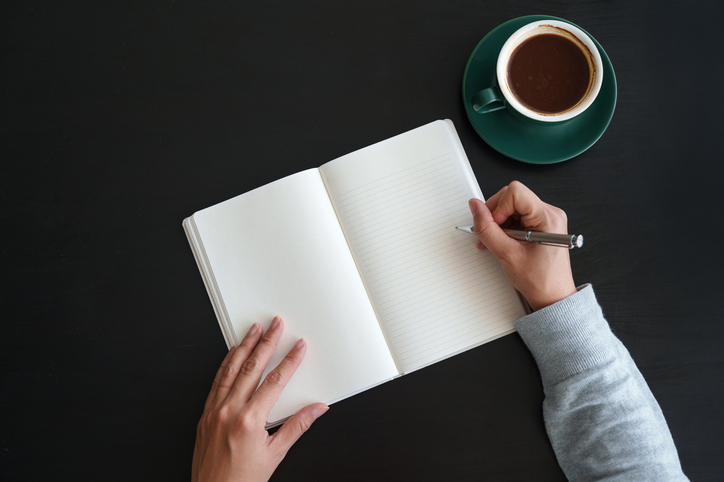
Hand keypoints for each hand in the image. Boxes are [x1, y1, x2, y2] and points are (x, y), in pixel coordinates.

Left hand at [192, 316, 327, 481]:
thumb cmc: (241, 480)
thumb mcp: (275, 455)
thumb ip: (297, 427)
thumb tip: (316, 409)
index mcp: (250, 421)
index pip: (275, 381)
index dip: (289, 360)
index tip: (298, 346)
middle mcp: (230, 411)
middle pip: (252, 368)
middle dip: (266, 343)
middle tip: (275, 325)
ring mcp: (215, 412)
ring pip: (230, 370)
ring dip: (244, 347)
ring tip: (253, 330)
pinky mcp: (205, 416)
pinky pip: (216, 383)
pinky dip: (225, 365)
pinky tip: (231, 355)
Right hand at [469, 181, 576, 310]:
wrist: (552, 295)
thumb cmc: (539, 280)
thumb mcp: (506, 254)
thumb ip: (487, 228)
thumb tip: (475, 207)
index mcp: (548, 217)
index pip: (515, 193)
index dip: (499, 208)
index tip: (496, 227)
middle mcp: (550, 213)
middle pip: (512, 197)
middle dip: (496, 215)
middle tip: (493, 235)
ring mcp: (547, 218)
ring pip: (512, 206)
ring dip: (500, 223)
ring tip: (500, 243)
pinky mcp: (542, 224)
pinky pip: (518, 215)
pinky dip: (506, 227)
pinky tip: (504, 242)